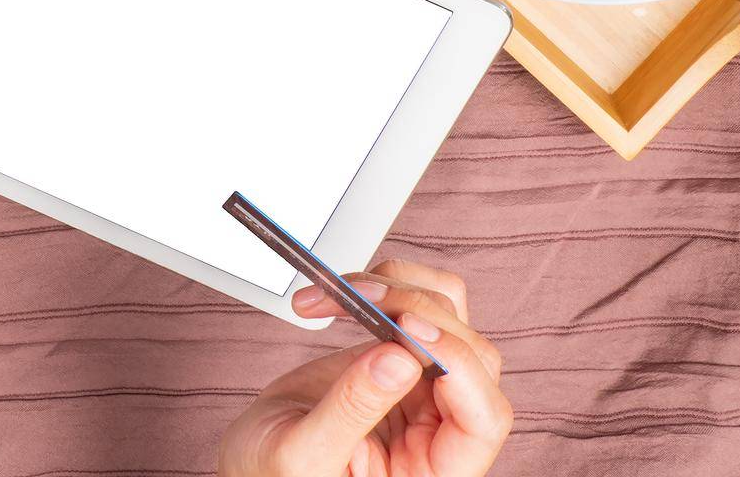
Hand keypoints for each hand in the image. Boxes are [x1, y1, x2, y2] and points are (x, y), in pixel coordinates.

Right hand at [218, 259, 511, 476]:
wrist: (255, 458)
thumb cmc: (278, 475)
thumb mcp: (306, 455)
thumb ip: (353, 410)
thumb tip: (402, 356)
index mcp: (434, 474)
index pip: (483, 418)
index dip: (458, 368)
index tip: (406, 330)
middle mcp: (441, 431)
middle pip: (470, 355)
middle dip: (416, 312)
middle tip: (361, 295)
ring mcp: (424, 390)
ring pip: (450, 318)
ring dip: (400, 288)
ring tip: (343, 289)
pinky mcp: (400, 355)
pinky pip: (421, 304)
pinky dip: (389, 282)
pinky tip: (349, 290)